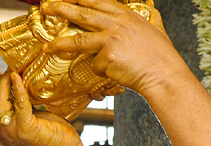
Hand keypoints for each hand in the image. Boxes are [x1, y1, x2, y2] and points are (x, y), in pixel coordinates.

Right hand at [0, 71, 86, 145]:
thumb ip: (13, 107)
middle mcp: (2, 135)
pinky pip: (18, 104)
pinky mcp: (27, 128)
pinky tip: (16, 76)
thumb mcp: (25, 119)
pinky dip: (17, 88)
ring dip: (2, 85)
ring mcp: (13, 132)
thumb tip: (9, 81)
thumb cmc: (48, 131)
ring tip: (11, 73)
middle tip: (0, 76)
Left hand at [40, 0, 175, 97]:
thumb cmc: (160, 55)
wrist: (164, 73)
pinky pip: (95, 66)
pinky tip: (114, 73)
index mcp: (126, 14)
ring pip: (78, 40)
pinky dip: (101, 72)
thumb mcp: (155, 26)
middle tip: (46, 7)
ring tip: (47, 47)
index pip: (97, 1)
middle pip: (82, 13)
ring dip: (59, 43)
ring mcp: (111, 39)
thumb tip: (149, 8)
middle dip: (61, 9)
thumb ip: (146, 16)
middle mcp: (116, 23)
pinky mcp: (107, 56)